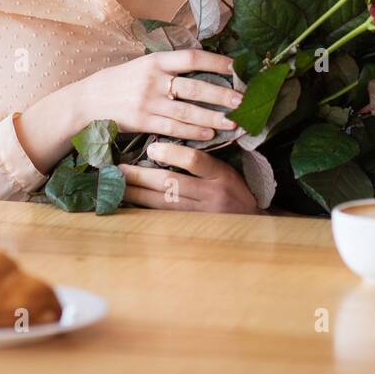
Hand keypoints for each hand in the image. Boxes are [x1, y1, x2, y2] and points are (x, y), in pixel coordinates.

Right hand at [18, 50, 242, 174]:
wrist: (87, 100)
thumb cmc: (119, 82)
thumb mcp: (142, 66)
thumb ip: (168, 67)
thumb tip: (202, 67)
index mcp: (155, 60)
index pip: (192, 58)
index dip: (217, 61)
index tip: (237, 67)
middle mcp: (153, 79)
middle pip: (195, 87)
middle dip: (222, 94)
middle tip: (244, 100)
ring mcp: (148, 102)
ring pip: (188, 111)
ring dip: (213, 117)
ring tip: (234, 122)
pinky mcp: (143, 122)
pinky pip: (173, 128)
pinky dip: (193, 132)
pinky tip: (210, 135)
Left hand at [118, 142, 261, 213]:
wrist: (256, 224)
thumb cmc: (237, 189)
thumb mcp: (228, 169)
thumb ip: (203, 159)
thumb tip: (165, 145)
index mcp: (222, 174)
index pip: (195, 160)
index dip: (171, 153)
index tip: (151, 148)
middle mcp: (212, 195)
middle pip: (171, 184)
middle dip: (142, 176)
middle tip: (119, 169)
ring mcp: (202, 215)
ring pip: (163, 204)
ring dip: (137, 194)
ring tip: (118, 186)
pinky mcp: (194, 228)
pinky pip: (165, 218)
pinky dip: (146, 210)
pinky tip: (131, 205)